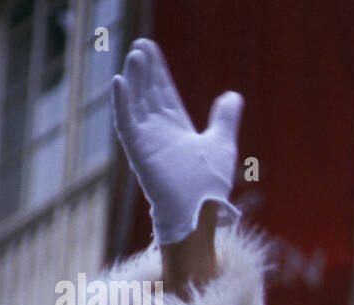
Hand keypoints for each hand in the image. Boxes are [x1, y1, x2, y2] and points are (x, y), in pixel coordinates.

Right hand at [111, 38, 242, 244]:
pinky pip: (126, 123)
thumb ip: (225, 119)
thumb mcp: (222, 143)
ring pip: (136, 103)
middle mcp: (158, 132)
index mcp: (176, 129)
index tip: (149, 48)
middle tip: (139, 44)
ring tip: (134, 56)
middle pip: (147, 93)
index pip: (163, 92)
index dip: (157, 71)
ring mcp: (147, 140)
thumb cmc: (210, 185)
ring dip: (134, 80)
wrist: (201, 211)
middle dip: (144, 70)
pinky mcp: (138, 150)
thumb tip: (233, 95)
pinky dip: (122, 103)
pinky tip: (120, 81)